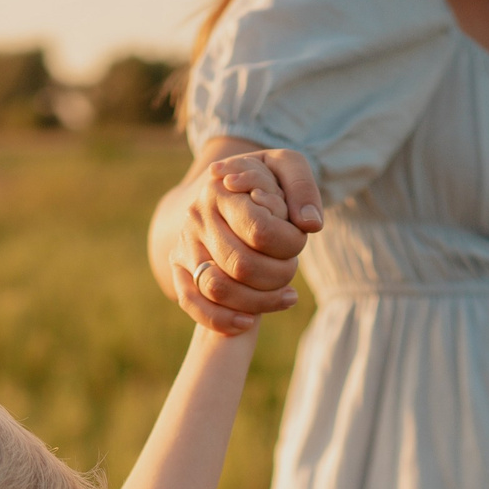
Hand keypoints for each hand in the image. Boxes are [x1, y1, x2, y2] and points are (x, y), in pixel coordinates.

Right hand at [165, 147, 323, 334]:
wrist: (221, 191)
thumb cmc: (261, 180)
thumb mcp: (285, 166)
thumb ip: (302, 188)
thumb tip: (310, 225)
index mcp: (221, 189)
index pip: (261, 231)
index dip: (290, 244)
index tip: (300, 238)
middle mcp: (197, 218)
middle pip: (242, 265)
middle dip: (279, 275)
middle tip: (292, 267)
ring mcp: (184, 246)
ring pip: (218, 289)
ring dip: (259, 301)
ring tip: (285, 294)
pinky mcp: (179, 270)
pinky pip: (193, 303)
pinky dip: (222, 319)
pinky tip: (249, 322)